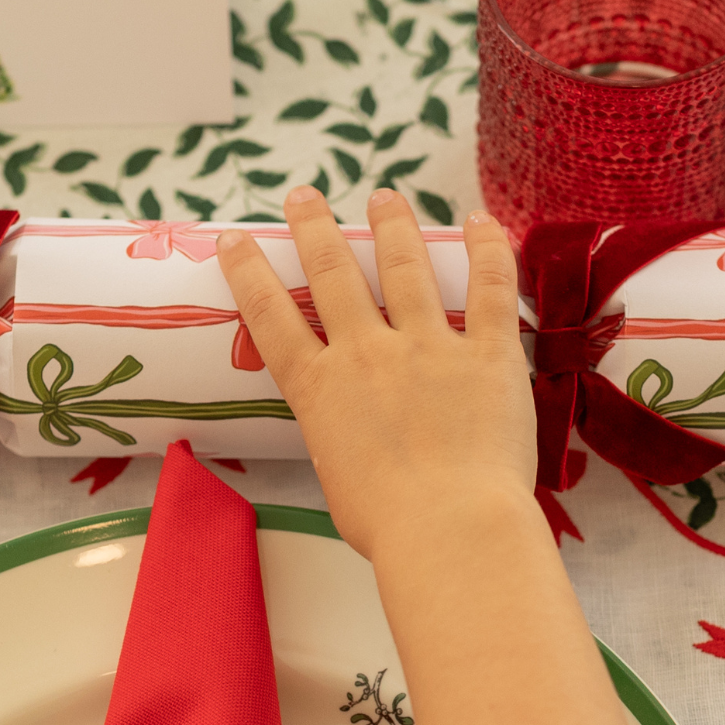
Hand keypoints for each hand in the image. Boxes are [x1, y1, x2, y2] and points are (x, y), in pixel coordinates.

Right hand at [214, 186, 534, 561]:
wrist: (448, 529)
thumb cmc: (388, 527)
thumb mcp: (337, 479)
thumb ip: (340, 438)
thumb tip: (354, 432)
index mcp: (320, 391)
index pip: (271, 318)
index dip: (249, 273)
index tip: (235, 241)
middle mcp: (367, 354)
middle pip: (332, 273)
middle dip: (314, 228)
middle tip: (304, 196)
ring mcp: (428, 347)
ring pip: (404, 265)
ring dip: (392, 224)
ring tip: (385, 197)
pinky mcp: (486, 353)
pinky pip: (489, 287)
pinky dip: (485, 248)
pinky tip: (479, 220)